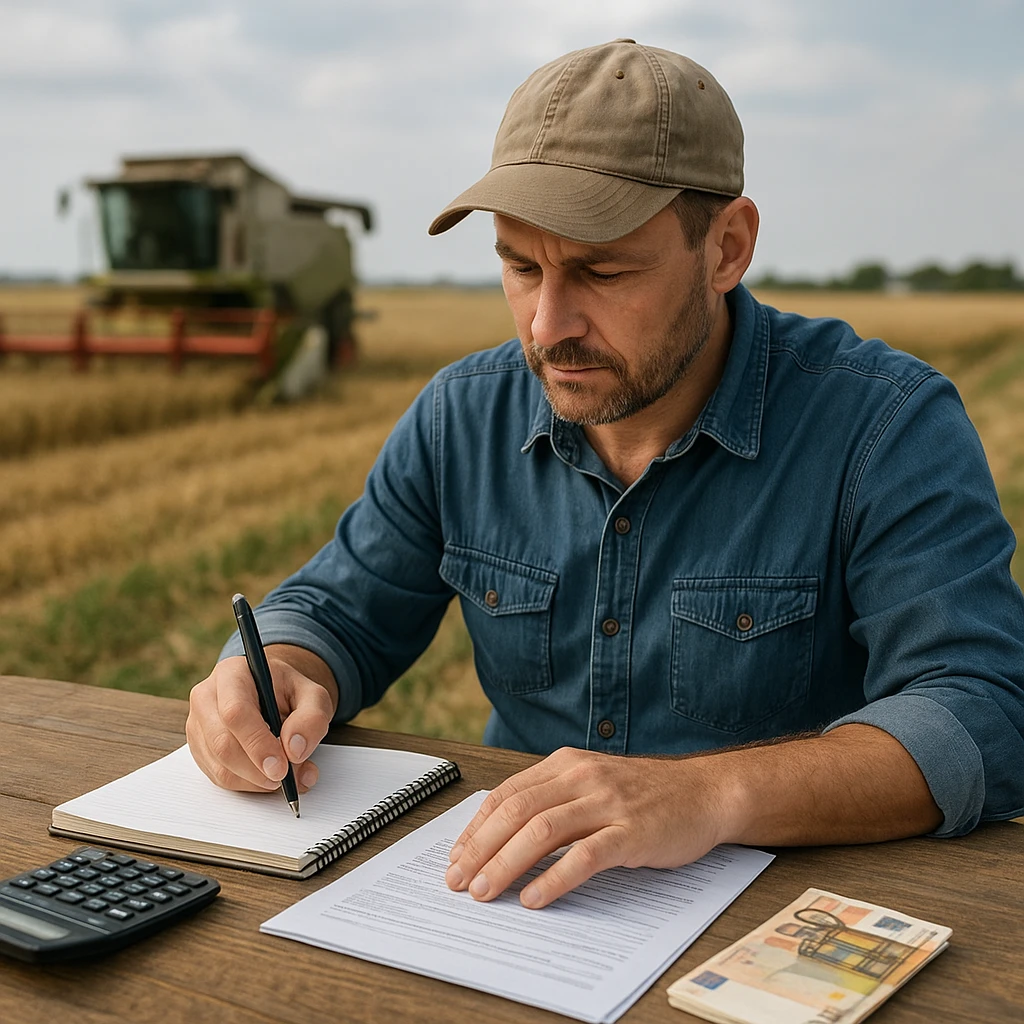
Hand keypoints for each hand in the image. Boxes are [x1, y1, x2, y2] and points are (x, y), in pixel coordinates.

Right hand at [186, 650, 337, 792]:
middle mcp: (206, 697)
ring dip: (256, 781)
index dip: (257, 744)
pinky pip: (219, 778)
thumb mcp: (314, 696)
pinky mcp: (199, 750)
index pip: (235, 712)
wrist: (273, 694)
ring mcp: (198, 725)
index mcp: (232, 674)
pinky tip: (268, 776)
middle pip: (222, 743)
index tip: (281, 767)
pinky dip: (248, 785)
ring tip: (285, 776)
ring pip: (220, 767)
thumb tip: (295, 750)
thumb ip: (312, 718)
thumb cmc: (290, 692)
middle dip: (257, 770)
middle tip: (286, 778)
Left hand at [445, 747, 727, 908]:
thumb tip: (501, 836)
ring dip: (507, 864)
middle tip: (460, 882)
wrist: (705, 791)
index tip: (457, 858)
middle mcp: (581, 777)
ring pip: (542, 830)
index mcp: (565, 764)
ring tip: (487, 892)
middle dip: (481, 849)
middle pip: (516, 811)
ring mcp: (607, 802)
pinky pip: (585, 855)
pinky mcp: (631, 831)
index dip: (475, 828)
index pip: (506, 794)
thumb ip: (553, 799)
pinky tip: (535, 898)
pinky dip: (554, 878)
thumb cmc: (646, 793)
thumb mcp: (592, 782)